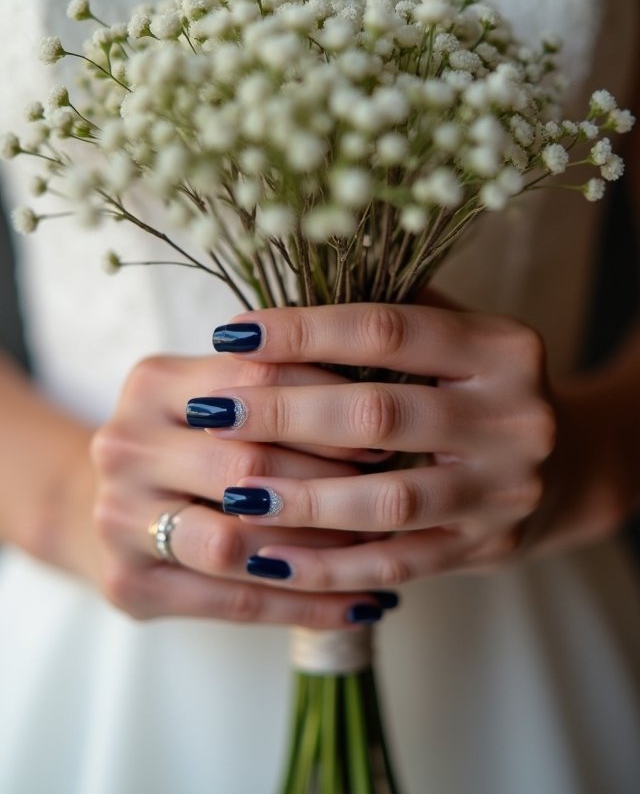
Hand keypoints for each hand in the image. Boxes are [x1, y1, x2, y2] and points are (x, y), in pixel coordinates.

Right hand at [91, 352, 391, 626]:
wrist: (117, 503)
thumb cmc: (196, 443)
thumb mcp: (222, 398)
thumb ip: (283, 388)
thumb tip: (388, 391)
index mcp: (153, 383)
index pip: (257, 381)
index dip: (330, 404)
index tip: (387, 428)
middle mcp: (125, 445)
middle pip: (247, 463)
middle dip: (332, 481)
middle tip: (396, 492)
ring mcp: (118, 519)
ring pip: (239, 542)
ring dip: (321, 550)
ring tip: (383, 553)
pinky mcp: (129, 584)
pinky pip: (234, 603)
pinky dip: (305, 606)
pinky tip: (358, 605)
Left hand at [200, 303, 556, 590]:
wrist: (571, 463)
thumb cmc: (480, 384)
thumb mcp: (457, 337)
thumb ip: (390, 315)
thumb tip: (282, 298)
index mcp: (503, 347)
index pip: (387, 330)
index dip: (305, 332)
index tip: (234, 333)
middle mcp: (515, 416)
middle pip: (380, 413)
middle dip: (286, 413)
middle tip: (215, 412)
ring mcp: (507, 488)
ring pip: (389, 498)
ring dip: (301, 497)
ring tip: (232, 492)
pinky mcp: (489, 546)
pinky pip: (399, 561)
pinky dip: (331, 563)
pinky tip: (272, 557)